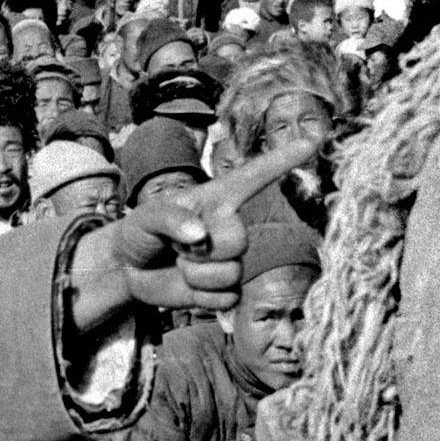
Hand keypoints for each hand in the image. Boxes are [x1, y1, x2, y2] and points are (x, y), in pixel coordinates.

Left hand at [85, 141, 318, 317]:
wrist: (129, 270)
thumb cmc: (139, 232)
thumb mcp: (145, 215)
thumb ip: (170, 218)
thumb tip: (201, 235)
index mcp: (215, 200)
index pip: (253, 177)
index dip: (282, 160)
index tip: (310, 142)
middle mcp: (228, 226)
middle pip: (238, 240)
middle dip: (202, 250)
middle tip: (177, 247)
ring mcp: (229, 259)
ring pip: (229, 274)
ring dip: (195, 275)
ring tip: (179, 263)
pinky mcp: (226, 289)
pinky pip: (225, 298)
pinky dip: (200, 296)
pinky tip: (187, 285)